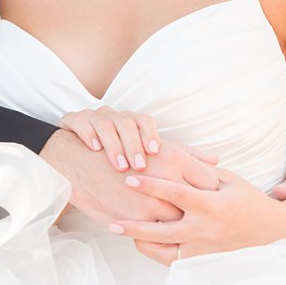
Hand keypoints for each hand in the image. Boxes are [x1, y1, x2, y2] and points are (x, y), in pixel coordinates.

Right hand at [39, 130, 180, 225]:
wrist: (72, 161)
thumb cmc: (119, 163)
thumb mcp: (152, 158)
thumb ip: (184, 157)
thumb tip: (213, 159)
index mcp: (133, 123)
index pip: (146, 123)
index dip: (154, 140)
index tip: (160, 164)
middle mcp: (114, 117)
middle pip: (128, 122)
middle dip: (134, 144)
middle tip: (139, 167)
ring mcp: (94, 118)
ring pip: (106, 122)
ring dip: (114, 143)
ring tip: (120, 166)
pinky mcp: (75, 121)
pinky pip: (82, 121)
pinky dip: (89, 134)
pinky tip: (94, 149)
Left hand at [110, 168, 285, 263]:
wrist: (273, 232)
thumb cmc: (250, 201)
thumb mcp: (229, 180)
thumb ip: (201, 173)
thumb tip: (174, 156)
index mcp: (213, 205)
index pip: (175, 194)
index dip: (151, 185)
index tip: (129, 178)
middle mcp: (206, 229)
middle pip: (160, 230)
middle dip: (133, 224)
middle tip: (112, 219)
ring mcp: (204, 249)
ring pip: (163, 251)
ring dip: (140, 241)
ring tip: (121, 230)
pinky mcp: (204, 261)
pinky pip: (173, 261)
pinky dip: (156, 252)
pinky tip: (142, 242)